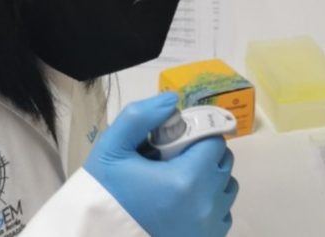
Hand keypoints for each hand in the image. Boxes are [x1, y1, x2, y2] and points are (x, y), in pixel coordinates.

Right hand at [84, 92, 237, 235]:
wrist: (97, 234)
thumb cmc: (105, 192)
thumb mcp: (113, 147)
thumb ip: (142, 116)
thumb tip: (172, 100)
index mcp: (186, 179)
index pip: (215, 141)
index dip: (198, 134)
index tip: (177, 139)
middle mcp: (205, 205)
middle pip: (223, 162)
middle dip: (204, 153)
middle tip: (174, 157)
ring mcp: (208, 227)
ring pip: (227, 187)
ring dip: (210, 177)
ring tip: (179, 179)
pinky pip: (222, 212)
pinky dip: (209, 201)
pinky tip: (183, 201)